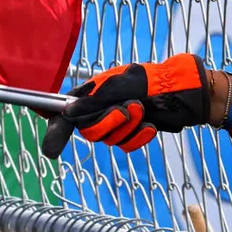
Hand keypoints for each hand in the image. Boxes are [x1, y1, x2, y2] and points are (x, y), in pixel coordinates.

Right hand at [41, 54, 209, 158]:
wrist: (182, 93)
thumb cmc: (149, 82)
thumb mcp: (117, 87)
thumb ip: (91, 102)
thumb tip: (67, 113)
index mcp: (90, 94)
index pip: (64, 113)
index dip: (54, 130)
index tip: (50, 149)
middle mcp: (99, 109)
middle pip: (88, 131)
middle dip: (108, 123)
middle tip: (127, 109)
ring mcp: (116, 122)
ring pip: (108, 140)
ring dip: (128, 128)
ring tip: (142, 111)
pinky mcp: (132, 133)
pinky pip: (126, 146)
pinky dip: (138, 137)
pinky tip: (150, 126)